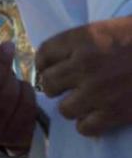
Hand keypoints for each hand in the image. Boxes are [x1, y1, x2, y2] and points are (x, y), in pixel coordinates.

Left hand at [36, 17, 131, 136]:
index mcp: (81, 39)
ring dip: (73, 107)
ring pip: (64, 109)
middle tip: (68, 87)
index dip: (45, 63)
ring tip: (85, 103)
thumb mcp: (106, 29)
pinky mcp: (114, 113)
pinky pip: (85, 128)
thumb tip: (61, 60)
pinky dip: (89, 125)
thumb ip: (82, 43)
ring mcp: (97, 91)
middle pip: (48, 83)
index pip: (43, 54)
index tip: (51, 68)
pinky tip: (98, 117)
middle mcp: (83, 64)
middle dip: (57, 87)